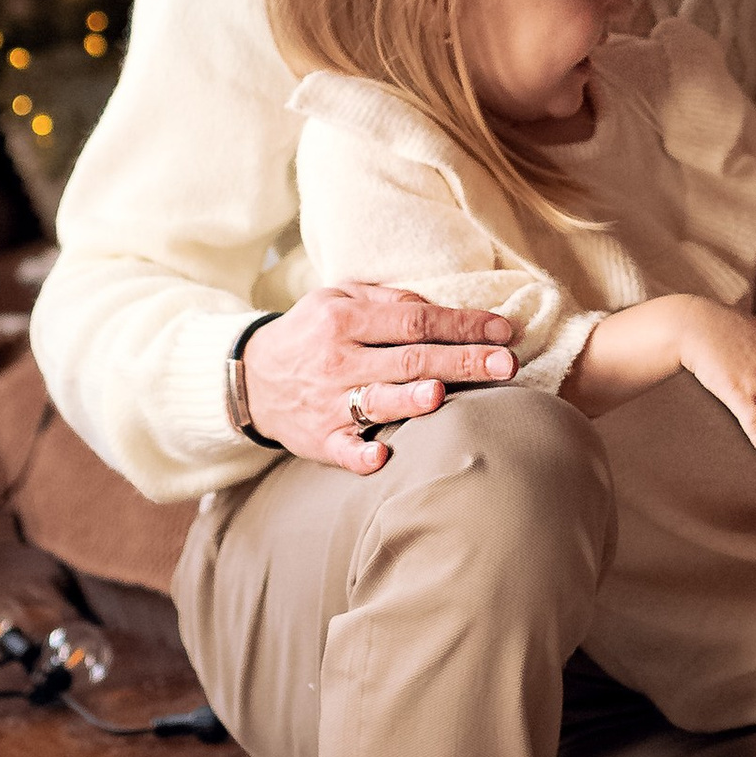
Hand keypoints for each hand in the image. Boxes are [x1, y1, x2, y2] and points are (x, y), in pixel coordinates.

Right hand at [242, 283, 518, 472]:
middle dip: (462, 361)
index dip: (463, 324)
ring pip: (378, 401)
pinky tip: (383, 457)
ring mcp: (328, 403)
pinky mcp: (319, 439)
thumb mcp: (337, 299)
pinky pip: (343, 450)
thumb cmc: (310, 333)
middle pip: (410, 359)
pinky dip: (361, 455)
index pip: (417, 320)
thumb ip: (387, 300)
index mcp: (346, 320)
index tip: (505, 331)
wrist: (249, 379)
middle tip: (507, 364)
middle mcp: (338, 360)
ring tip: (444, 394)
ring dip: (411, 399)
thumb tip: (437, 309)